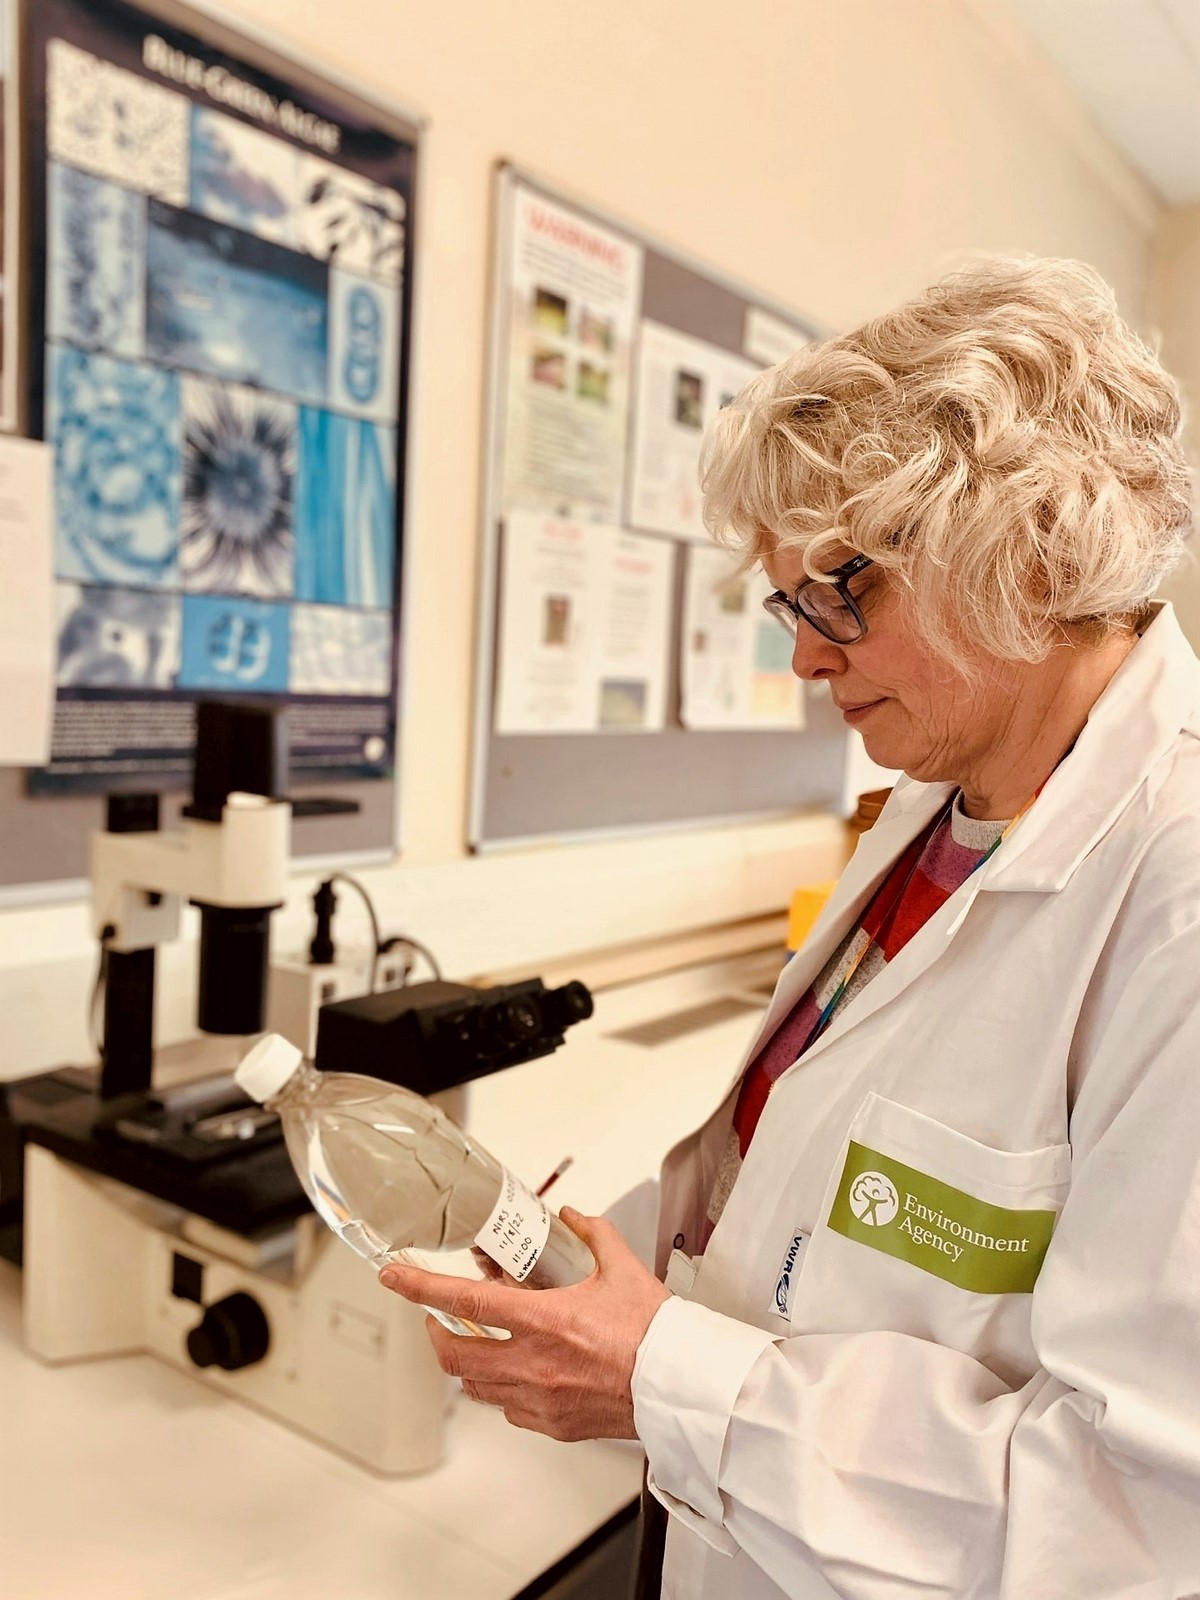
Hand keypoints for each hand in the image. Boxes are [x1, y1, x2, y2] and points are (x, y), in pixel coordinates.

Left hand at [378, 1206, 670, 1441]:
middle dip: (435, 1335)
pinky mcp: (551, 1424)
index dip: (421, 1289)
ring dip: (468, 1363)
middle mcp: (534, 1363)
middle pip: (454, 1356)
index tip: (394, 1277)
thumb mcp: (623, 1268)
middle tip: (437, 1319)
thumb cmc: (655, 1334)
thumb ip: (592, 1234)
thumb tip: (572, 1215)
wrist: (680, 1386)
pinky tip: (519, 1372)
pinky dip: (502, 1389)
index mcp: (545, 1321)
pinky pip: (508, 1409)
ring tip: (477, 1343)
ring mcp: (539, 1399)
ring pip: (476, 1386)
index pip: (465, 1303)